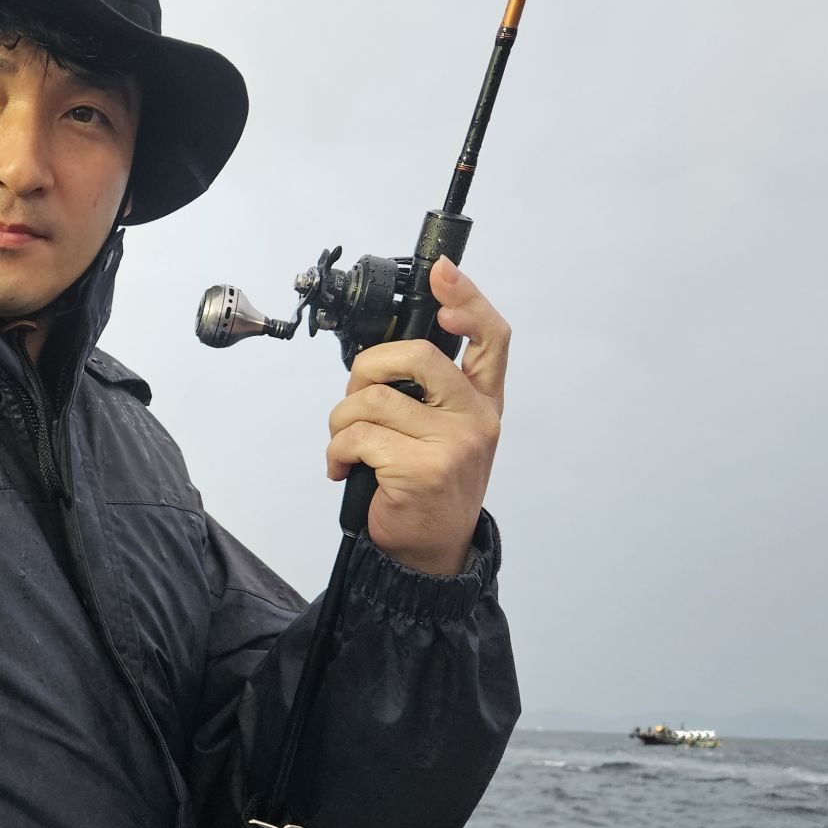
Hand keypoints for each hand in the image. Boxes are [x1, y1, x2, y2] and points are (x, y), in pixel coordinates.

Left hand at [325, 257, 508, 576]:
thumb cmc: (427, 485)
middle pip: (419, 355)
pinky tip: (345, 469)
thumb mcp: (444, 433)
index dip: (467, 300)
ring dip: (341, 421)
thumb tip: (381, 355)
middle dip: (368, 367)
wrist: (430, 551)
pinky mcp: (422, 469)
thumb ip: (428, 392)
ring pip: (374, 399)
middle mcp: (477, 418)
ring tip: (345, 445)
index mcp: (483, 402)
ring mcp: (453, 444)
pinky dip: (336, 452)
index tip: (442, 276)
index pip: (491, 338)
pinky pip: (358, 437)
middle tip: (355, 395)